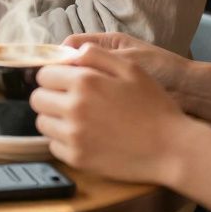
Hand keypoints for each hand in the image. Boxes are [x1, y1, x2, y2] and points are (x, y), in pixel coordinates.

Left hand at [31, 44, 191, 184]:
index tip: (65, 81)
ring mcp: (74, 137)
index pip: (44, 75)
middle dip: (50, 96)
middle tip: (70, 99)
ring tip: (78, 118)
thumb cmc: (154, 106)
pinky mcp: (78, 159)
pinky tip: (85, 136)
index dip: (54, 76)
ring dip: (55, 118)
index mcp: (84, 82)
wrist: (172, 148)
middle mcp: (74, 109)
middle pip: (38, 99)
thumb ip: (96, 54)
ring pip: (42, 123)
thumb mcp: (131, 67)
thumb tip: (69, 52)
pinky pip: (54, 146)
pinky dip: (64, 140)